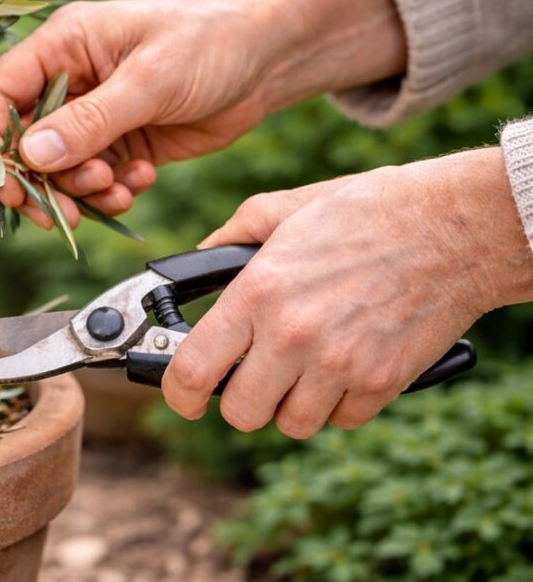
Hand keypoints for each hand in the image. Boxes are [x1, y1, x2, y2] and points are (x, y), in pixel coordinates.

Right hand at [0, 0, 406, 227]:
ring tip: (118, 188)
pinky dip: (112, 193)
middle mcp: (70, 82)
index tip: (7, 184)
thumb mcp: (151, 79)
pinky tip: (141, 181)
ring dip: (82, 191)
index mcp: (63, 47)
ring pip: (60, 171)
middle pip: (24, 144)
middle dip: (43, 182)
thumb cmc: (211, 40)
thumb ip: (91, 119)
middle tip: (66, 211)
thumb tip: (32, 155)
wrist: (269, 56)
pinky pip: (97, 182)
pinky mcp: (122, 144)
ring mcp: (95, 116)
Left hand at [162, 148, 532, 437]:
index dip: (178, 394)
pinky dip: (338, 403)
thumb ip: (230, 237)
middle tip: (253, 373)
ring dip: (290, 403)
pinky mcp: (381, 383)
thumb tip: (195, 261)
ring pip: (290, 424)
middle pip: (239, 412)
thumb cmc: (368, 212)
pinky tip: (345, 365)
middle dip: (240, 398)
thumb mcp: (285, 208)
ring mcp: (339, 364)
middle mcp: (292, 335)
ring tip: (304, 365)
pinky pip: (340, 421)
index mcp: (258, 292)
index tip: (183, 397)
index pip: (192, 371)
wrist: (454, 227)